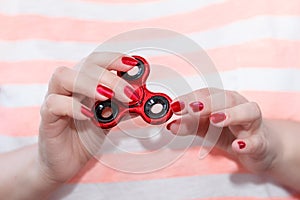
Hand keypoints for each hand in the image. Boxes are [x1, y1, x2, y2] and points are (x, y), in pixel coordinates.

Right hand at [38, 52, 138, 183]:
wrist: (66, 161)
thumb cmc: (86, 136)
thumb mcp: (110, 119)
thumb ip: (123, 107)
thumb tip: (142, 97)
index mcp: (84, 82)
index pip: (97, 61)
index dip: (114, 59)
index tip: (133, 65)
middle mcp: (68, 86)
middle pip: (84, 66)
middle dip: (109, 76)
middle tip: (128, 93)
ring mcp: (54, 100)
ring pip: (63, 77)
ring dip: (89, 83)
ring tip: (107, 96)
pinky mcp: (47, 118)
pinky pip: (54, 104)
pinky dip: (72, 106)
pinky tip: (88, 115)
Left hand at [166, 88, 279, 172]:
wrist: (261, 148)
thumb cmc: (232, 133)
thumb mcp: (207, 129)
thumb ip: (189, 125)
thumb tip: (170, 124)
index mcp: (224, 101)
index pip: (207, 94)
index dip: (191, 98)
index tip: (175, 105)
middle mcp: (240, 107)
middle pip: (227, 98)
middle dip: (208, 102)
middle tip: (191, 108)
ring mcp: (253, 124)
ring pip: (248, 112)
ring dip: (231, 114)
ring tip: (215, 119)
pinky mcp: (261, 142)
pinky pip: (257, 141)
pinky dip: (248, 143)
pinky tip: (237, 145)